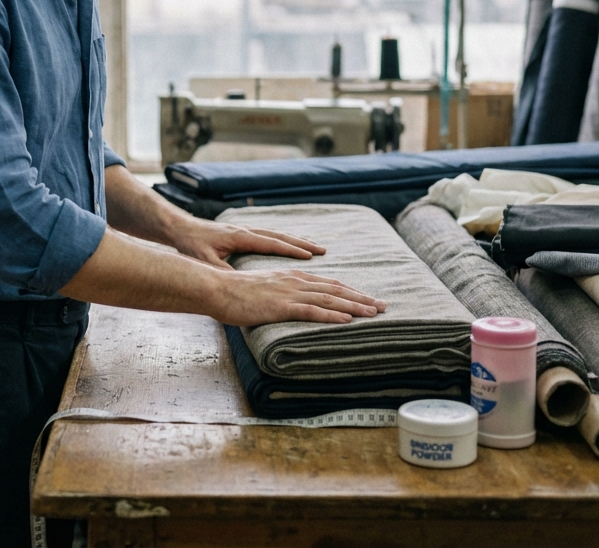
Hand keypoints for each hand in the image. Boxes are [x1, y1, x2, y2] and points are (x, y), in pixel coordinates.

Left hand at [173, 218, 325, 268]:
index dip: (291, 249)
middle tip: (322, 250)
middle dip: (302, 243)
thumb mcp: (205, 260)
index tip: (310, 255)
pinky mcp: (241, 233)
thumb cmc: (191, 244)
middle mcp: (246, 231)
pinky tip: (292, 247)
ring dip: (296, 241)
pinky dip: (284, 241)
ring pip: (276, 235)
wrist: (178, 228)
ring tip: (314, 248)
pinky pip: (269, 237)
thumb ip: (222, 271)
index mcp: (240, 237)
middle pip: (280, 236)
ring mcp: (244, 230)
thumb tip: (239, 284)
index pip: (271, 243)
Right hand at [213, 268, 386, 325]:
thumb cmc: (234, 293)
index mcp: (291, 277)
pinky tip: (348, 320)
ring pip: (330, 298)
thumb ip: (278, 296)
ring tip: (374, 313)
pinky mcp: (281, 306)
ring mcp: (289, 293)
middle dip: (361, 297)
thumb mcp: (262, 291)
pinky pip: (312, 310)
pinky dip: (333, 315)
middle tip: (382, 305)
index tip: (367, 298)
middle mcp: (294, 281)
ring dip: (354, 306)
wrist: (216, 288)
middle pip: (335, 288)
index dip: (350, 291)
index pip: (328, 283)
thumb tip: (288, 307)